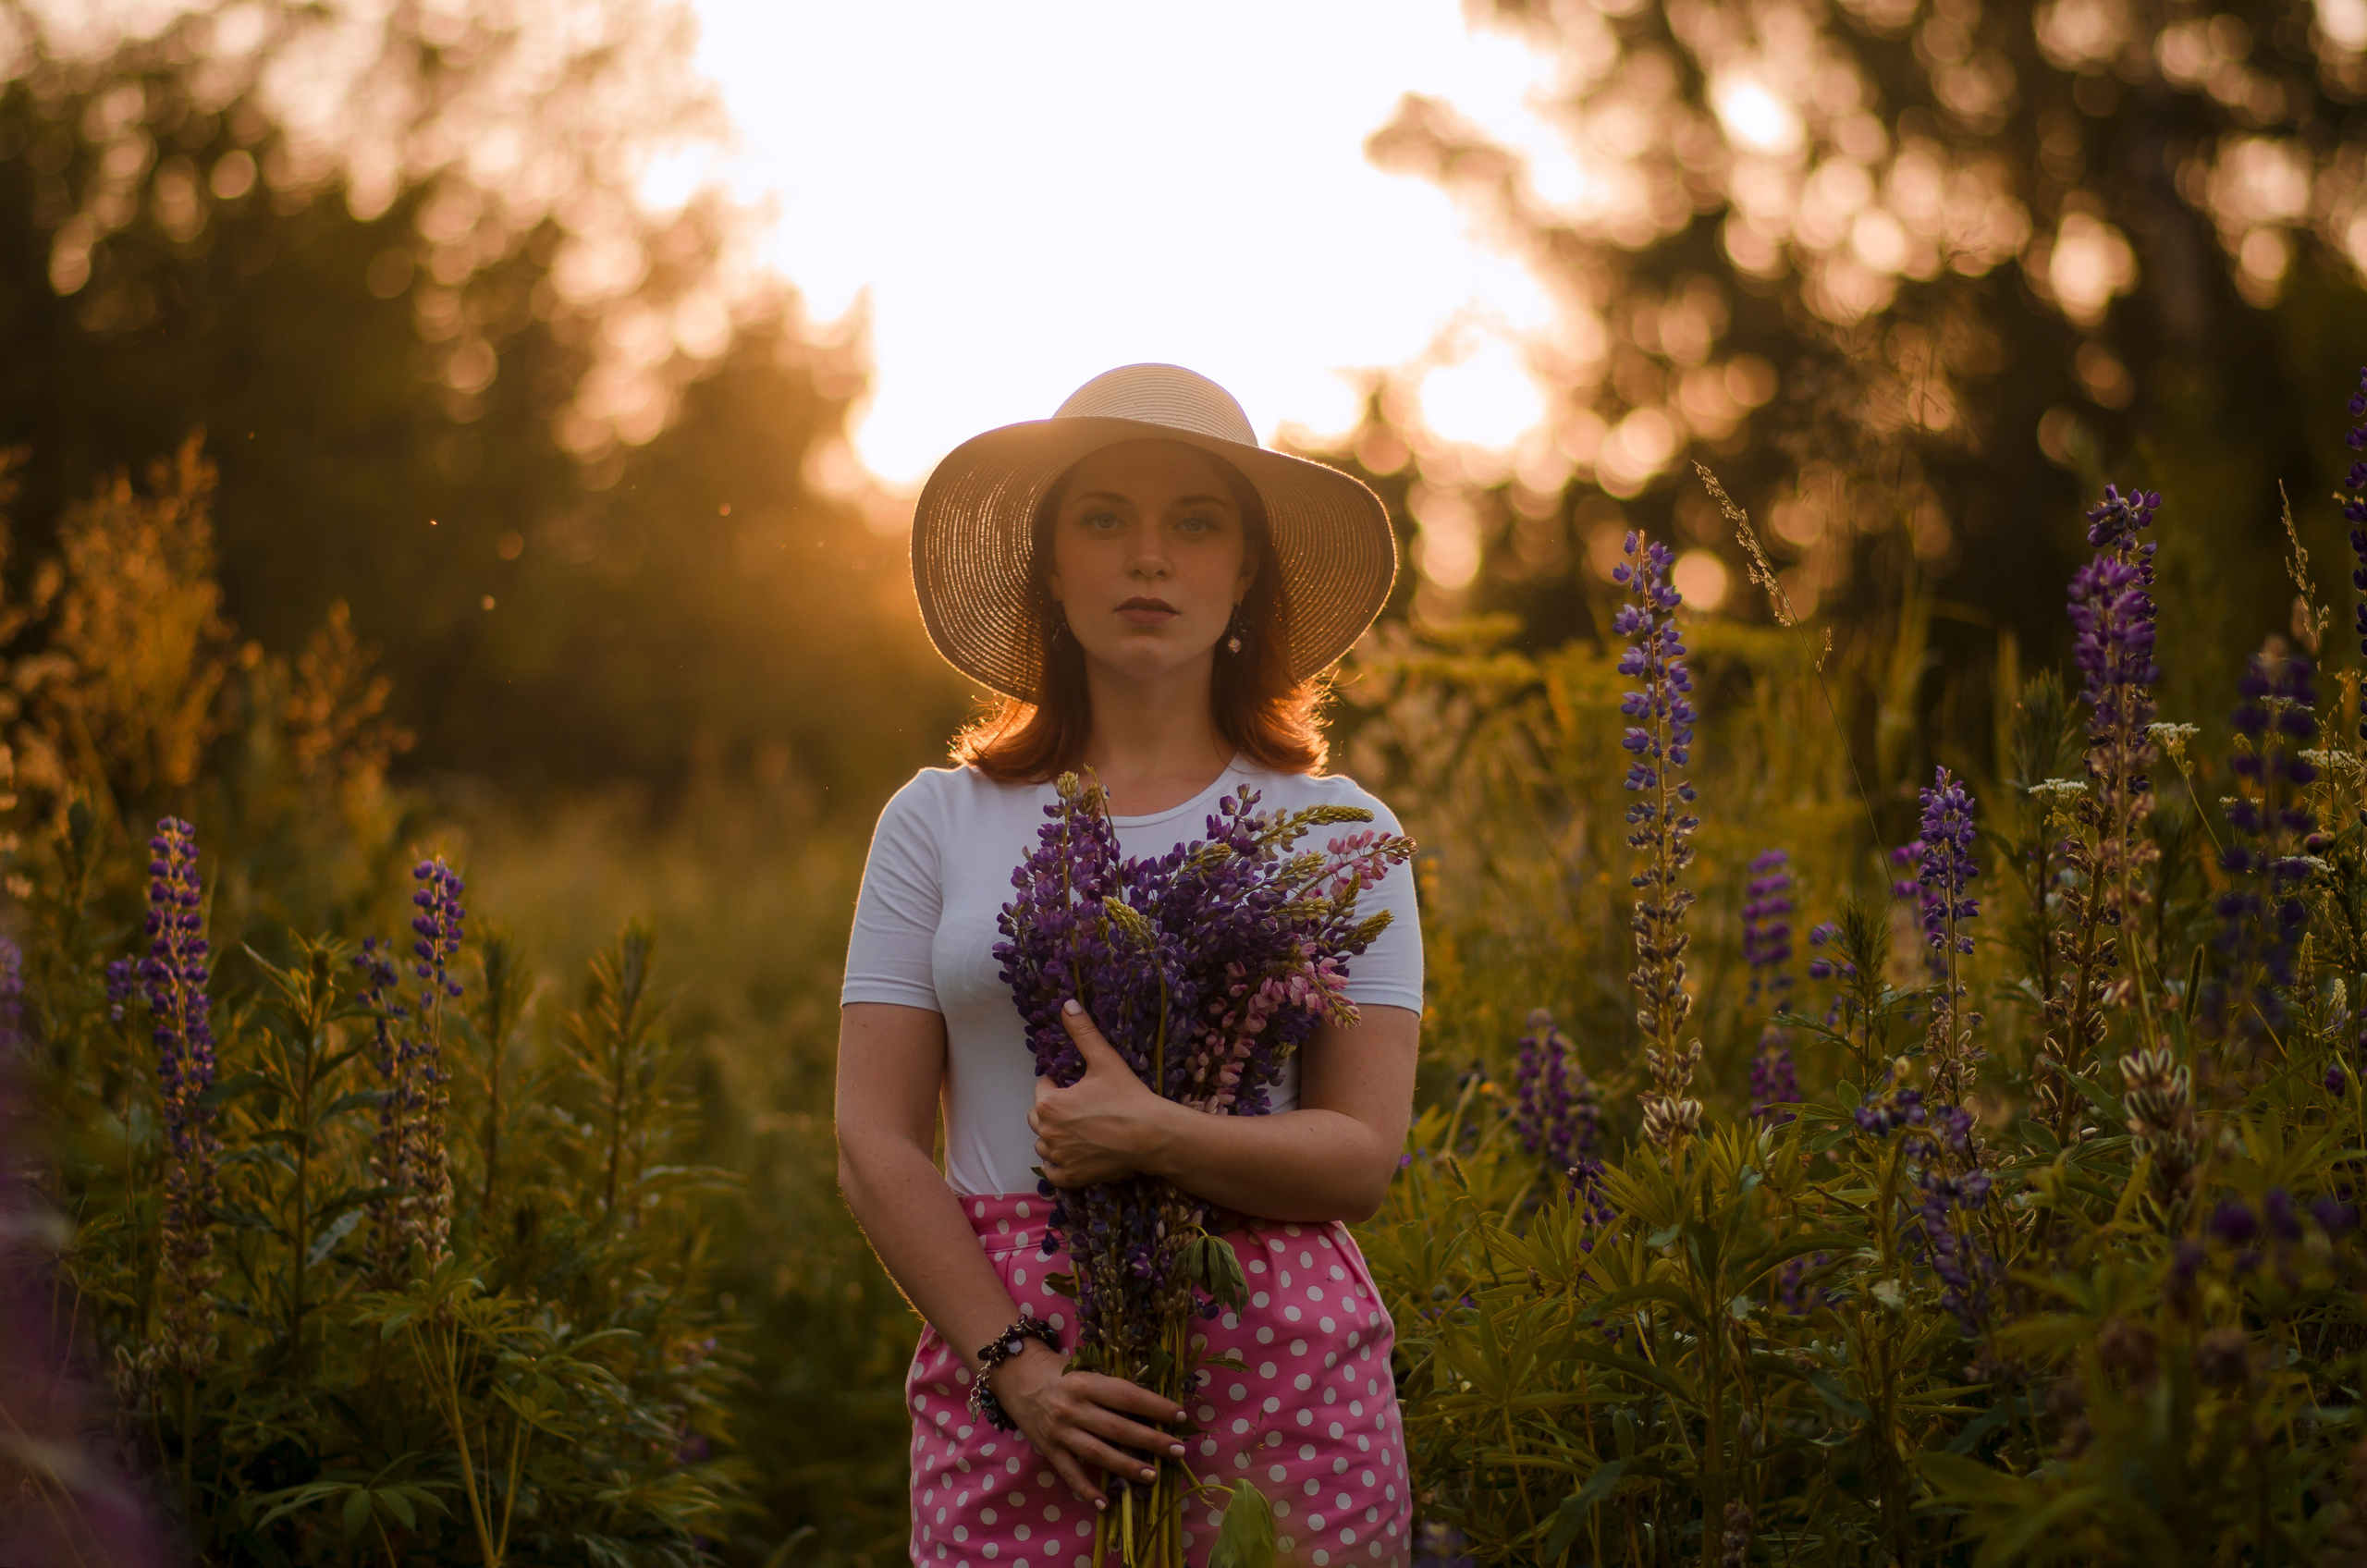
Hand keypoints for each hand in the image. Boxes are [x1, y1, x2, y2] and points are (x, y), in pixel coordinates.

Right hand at [988, 1342, 1186, 1501]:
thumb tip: (1148, 1407)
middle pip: (1118, 1428)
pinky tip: (1106, 1503)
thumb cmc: (1058, 1370)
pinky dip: (1087, 1491)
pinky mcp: (1049, 1450)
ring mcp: (1060, 1432)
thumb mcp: (1084, 1369)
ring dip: (1128, 1466)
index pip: (1127, 1396)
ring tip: (1153, 1476)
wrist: (1014, 1375)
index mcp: (1085, 1382)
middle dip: (1151, 1440)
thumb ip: (1110, 1388)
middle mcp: (1073, 1408)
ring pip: (1099, 1453)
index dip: (1155, 1406)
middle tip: (1178, 1450)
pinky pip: (1070, 1474)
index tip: (1179, 1415)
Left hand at [1029, 1000, 1174, 1187]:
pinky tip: (1074, 1153)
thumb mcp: (1104, 1060)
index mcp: (1050, 1104)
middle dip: (1052, 1110)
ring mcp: (1058, 1158)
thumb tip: (1067, 1004)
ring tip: (1079, 1130)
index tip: (1078, 1087)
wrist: (1152, 1136)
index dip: (1058, 1084)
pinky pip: (1052, 1171)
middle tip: (1080, 1107)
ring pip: (1043, 1145)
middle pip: (1038, 1117)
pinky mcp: (1070, 1177)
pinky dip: (1059, 1164)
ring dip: (1054, 1137)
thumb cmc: (1128, 1097)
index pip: (1042, 1088)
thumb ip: (1082, 1032)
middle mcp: (1047, 1133)